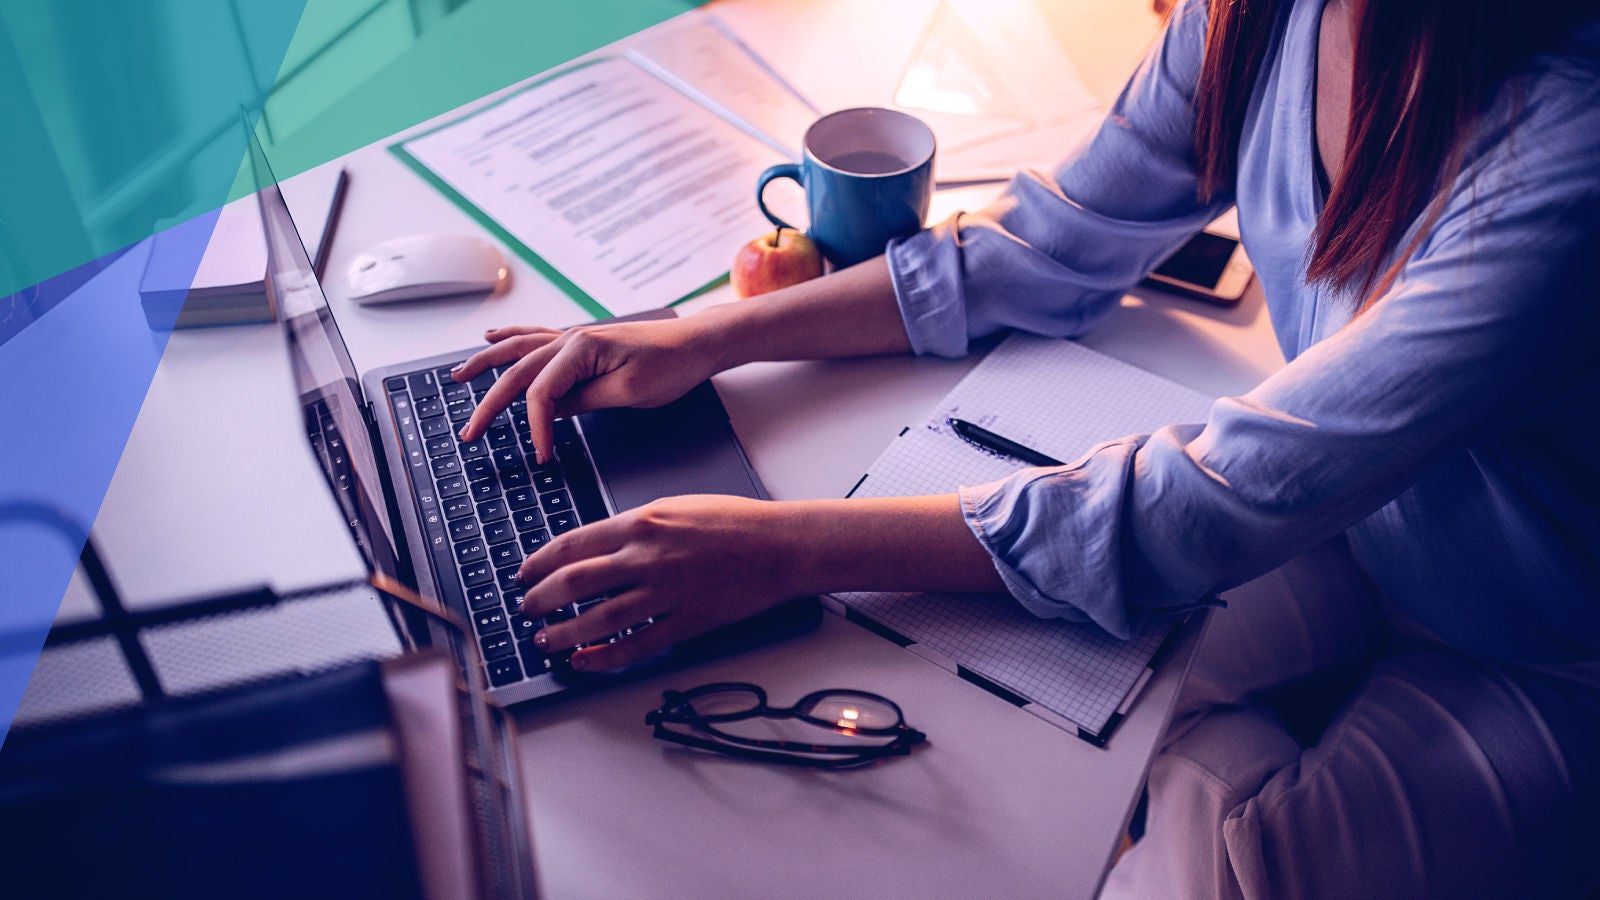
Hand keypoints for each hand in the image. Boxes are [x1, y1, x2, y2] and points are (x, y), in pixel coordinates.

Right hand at [452, 317, 719, 461]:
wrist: (697, 343)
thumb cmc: (671, 365)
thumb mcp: (629, 392)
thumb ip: (584, 401)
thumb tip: (551, 411)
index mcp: (580, 348)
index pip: (541, 394)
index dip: (536, 428)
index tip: (542, 457)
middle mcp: (571, 338)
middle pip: (518, 372)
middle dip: (489, 403)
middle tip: (468, 432)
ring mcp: (574, 338)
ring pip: (518, 350)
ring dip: (485, 363)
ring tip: (457, 376)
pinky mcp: (582, 342)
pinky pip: (535, 339)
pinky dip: (511, 339)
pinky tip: (492, 338)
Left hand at [516, 495, 800, 670]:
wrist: (778, 546)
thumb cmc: (733, 522)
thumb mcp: (674, 507)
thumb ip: (634, 527)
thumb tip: (597, 546)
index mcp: (640, 524)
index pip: (571, 545)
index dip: (539, 563)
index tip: (525, 574)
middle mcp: (646, 558)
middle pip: (573, 583)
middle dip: (540, 599)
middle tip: (527, 609)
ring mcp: (664, 593)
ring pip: (596, 620)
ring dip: (562, 634)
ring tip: (545, 640)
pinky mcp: (685, 623)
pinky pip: (635, 646)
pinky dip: (603, 658)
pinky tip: (584, 662)